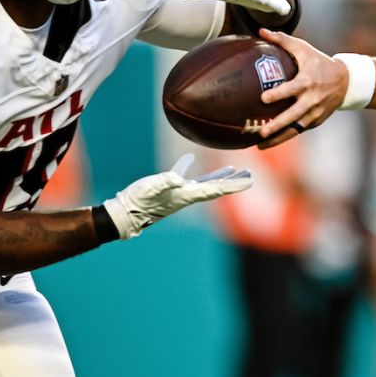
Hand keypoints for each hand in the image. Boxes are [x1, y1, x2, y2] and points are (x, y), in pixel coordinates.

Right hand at [103, 154, 251, 239]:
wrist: (126, 213)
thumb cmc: (139, 200)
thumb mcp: (152, 187)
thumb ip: (165, 182)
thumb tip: (178, 178)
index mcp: (187, 195)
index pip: (215, 188)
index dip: (233, 185)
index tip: (249, 181)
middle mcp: (188, 196)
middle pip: (217, 188)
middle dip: (233, 183)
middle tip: (249, 176)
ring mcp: (181, 194)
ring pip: (207, 185)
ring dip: (221, 178)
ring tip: (234, 171)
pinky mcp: (171, 191)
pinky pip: (191, 181)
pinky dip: (197, 173)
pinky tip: (193, 163)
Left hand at [254, 28, 347, 148]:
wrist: (346, 81)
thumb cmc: (319, 62)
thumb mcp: (304, 48)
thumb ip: (282, 40)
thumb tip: (260, 30)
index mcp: (308, 82)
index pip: (292, 89)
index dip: (278, 94)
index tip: (264, 98)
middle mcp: (312, 100)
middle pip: (293, 115)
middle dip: (277, 125)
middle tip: (261, 132)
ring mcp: (314, 113)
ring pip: (295, 129)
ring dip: (278, 138)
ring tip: (260, 145)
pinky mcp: (315, 121)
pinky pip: (298, 131)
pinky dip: (284, 137)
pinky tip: (269, 143)